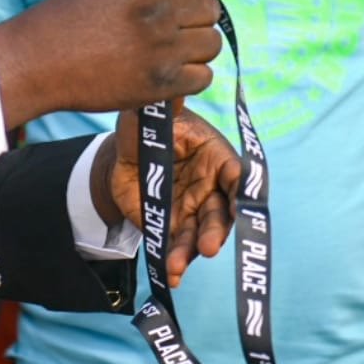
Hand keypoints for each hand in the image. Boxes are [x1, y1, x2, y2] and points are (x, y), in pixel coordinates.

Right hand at [0, 0, 228, 129]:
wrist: (36, 61)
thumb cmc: (66, 19)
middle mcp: (156, 9)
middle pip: (211, 9)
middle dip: (198, 16)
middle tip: (179, 27)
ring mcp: (160, 48)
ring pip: (212, 44)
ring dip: (198, 47)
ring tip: (174, 51)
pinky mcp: (159, 83)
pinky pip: (203, 77)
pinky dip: (193, 75)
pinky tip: (173, 72)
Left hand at [95, 103, 239, 286]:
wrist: (121, 152)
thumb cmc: (147, 127)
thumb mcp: (153, 113)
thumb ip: (166, 107)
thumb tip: (176, 89)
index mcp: (215, 156)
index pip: (237, 175)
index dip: (242, 192)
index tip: (242, 206)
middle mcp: (210, 187)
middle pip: (222, 213)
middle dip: (216, 231)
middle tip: (208, 246)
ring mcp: (191, 210)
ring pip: (198, 235)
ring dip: (190, 252)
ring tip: (177, 265)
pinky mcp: (170, 227)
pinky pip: (175, 248)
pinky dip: (173, 262)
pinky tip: (170, 275)